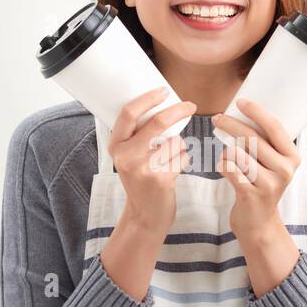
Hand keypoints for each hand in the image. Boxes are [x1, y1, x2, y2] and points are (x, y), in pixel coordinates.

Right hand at [110, 86, 195, 233]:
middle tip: (190, 105)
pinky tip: (173, 172)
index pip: (129, 113)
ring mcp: (143, 168)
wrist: (145, 215)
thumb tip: (161, 105)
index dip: (148, 98)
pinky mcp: (161, 179)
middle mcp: (126, 156)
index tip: (164, 91)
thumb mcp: (130, 156)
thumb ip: (138, 135)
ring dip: (180, 147)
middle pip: (158, 122)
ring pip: (175, 141)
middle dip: (178, 110)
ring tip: (169, 161)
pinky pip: (183, 156)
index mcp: (116, 146)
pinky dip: (184, 160)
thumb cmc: (142, 180)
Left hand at [212, 97, 299, 239]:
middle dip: (230, 124)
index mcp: (292, 157)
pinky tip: (226, 170)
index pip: (274, 127)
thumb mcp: (272, 164)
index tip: (240, 102)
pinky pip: (228, 169)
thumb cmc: (261, 185)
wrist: (259, 223)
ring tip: (229, 158)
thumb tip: (244, 112)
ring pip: (237, 153)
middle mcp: (284, 170)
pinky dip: (222, 166)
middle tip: (216, 118)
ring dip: (226, 152)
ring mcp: (269, 184)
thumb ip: (264, 142)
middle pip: (252, 138)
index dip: (256, 112)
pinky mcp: (251, 195)